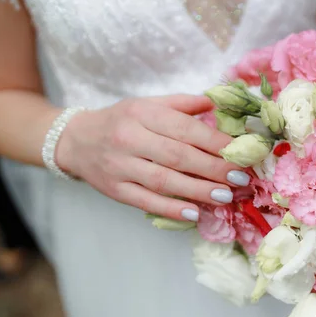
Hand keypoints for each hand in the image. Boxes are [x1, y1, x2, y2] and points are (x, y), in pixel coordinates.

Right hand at [55, 95, 249, 221]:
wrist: (75, 140)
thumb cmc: (121, 121)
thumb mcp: (148, 104)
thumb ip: (182, 104)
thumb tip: (217, 103)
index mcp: (142, 113)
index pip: (185, 128)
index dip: (215, 141)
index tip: (240, 151)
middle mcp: (130, 138)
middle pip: (178, 156)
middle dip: (213, 168)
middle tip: (240, 177)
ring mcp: (120, 166)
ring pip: (164, 181)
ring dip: (198, 190)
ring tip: (225, 196)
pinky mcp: (114, 190)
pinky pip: (146, 201)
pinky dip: (171, 209)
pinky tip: (194, 213)